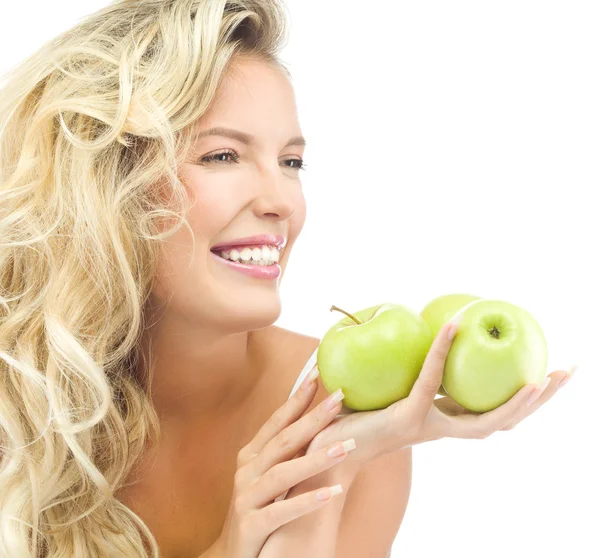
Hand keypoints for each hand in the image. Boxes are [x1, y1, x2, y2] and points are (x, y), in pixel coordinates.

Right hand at [213, 369, 355, 557]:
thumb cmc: (257, 511)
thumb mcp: (270, 478)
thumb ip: (287, 453)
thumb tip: (318, 424)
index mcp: (252, 456)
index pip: (277, 420)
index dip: (297, 397)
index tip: (319, 372)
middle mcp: (246, 471)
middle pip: (282, 440)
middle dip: (312, 417)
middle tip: (340, 397)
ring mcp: (245, 498)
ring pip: (282, 472)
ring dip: (315, 458)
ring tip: (345, 445)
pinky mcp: (250, 526)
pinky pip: (281, 511)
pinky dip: (306, 501)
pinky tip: (332, 493)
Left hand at [303, 319, 574, 469]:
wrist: (329, 449)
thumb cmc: (356, 415)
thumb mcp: (392, 387)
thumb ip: (410, 364)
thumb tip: (418, 321)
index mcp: (444, 420)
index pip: (491, 410)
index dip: (520, 396)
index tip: (544, 373)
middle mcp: (445, 427)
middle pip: (505, 418)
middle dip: (540, 400)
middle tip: (567, 370)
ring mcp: (431, 426)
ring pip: (487, 418)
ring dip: (519, 399)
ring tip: (543, 375)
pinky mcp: (409, 417)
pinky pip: (432, 380)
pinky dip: (442, 352)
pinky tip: (453, 326)